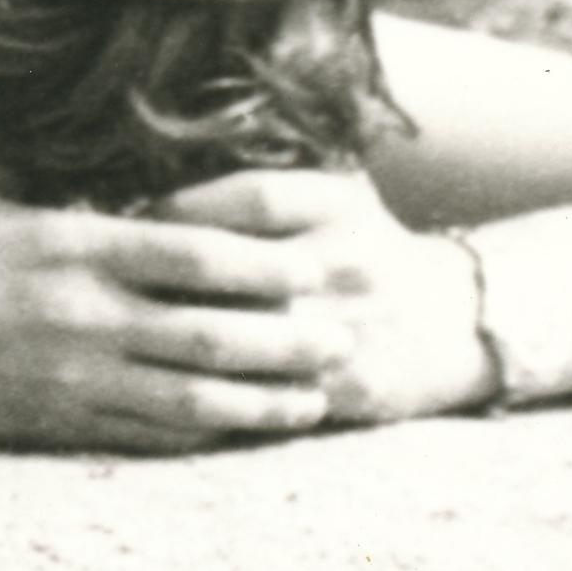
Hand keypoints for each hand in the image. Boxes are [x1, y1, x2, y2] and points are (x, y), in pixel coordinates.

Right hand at [0, 159, 355, 452]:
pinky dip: (205, 436)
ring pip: (194, 398)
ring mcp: (74, 381)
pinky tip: (246, 433)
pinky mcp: (58, 428)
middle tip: (353, 328)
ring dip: (266, 398)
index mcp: (70, 246)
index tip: (323, 254)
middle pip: (214, 331)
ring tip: (323, 395)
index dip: (269, 258)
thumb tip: (72, 88)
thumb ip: (24, 139)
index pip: (193, 253)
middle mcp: (85, 318)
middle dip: (292, 332)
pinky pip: (148, 439)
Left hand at [152, 166, 502, 425]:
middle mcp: (351, 261)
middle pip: (246, 272)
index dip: (189, 208)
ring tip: (135, 336)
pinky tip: (174, 387)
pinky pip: (275, 392)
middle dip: (174, 280)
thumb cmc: (364, 244)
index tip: (139, 219)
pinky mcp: (356, 387)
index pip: (253, 197)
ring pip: (255, 339)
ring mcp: (354, 328)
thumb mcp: (335, 194)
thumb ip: (268, 184)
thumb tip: (163, 178)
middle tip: (118, 283)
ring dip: (188, 341)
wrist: (453, 318)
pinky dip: (223, 391)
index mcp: (341, 204)